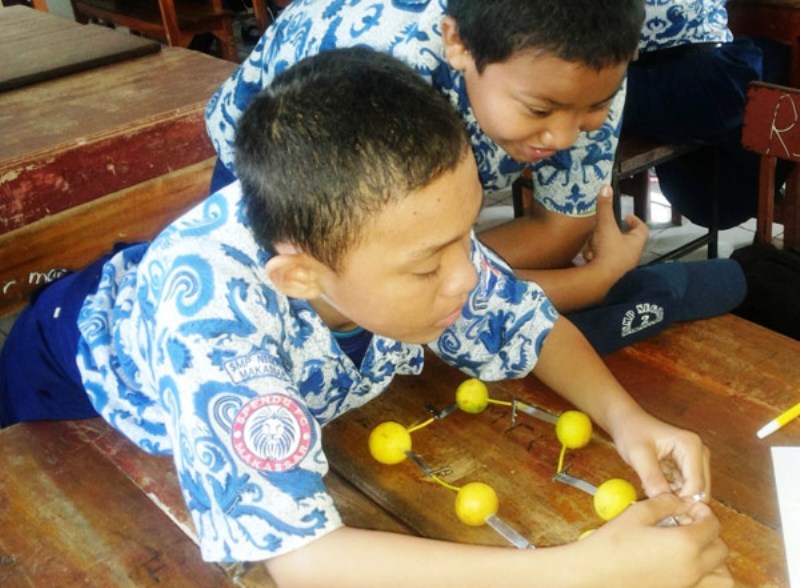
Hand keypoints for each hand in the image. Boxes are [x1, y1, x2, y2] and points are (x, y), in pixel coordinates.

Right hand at [579, 494, 729, 587]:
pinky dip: (704, 577)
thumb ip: (664, 503)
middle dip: (710, 534)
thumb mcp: (638, 514)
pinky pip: (704, 586)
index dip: (703, 513)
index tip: (689, 508)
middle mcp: (693, 568)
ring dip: (714, 560)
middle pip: (721, 550)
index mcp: (685, 544)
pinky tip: (682, 565)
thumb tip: (678, 502)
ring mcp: (687, 585)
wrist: (594, 574)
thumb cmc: (612, 544)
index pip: (712, 525)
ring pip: (721, 576)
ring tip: (693, 549)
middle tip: (689, 525)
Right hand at [582, 185, 648, 278]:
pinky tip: (588, 258)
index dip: (635, 221)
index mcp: (635, 243)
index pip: (641, 229)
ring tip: (592, 244)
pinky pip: (603, 263)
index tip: (627, 216)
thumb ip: (604, 208)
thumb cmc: (609, 253)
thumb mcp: (605, 226)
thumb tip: (606, 187)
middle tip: (604, 228)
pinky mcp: (610, 276)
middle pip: (625, 240)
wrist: (601, 282)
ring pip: (612, 252)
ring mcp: (621, 267)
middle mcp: (631, 256)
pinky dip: (595, 259)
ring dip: (602, 247)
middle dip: (613, 234)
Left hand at [607, 409, 710, 499]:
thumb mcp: (637, 455)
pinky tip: (653, 485)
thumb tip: (664, 504)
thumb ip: (651, 478)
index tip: (664, 512)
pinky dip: (670, 492)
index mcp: (691, 446)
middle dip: (680, 501)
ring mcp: (695, 461)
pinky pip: (684, 489)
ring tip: (651, 489)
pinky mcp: (687, 467)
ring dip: (674, 497)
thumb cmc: (631, 431)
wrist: (627, 422)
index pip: (697, 485)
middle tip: (656, 505)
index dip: (683, 502)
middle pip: (700, 491)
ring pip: (693, 492)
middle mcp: (699, 453)